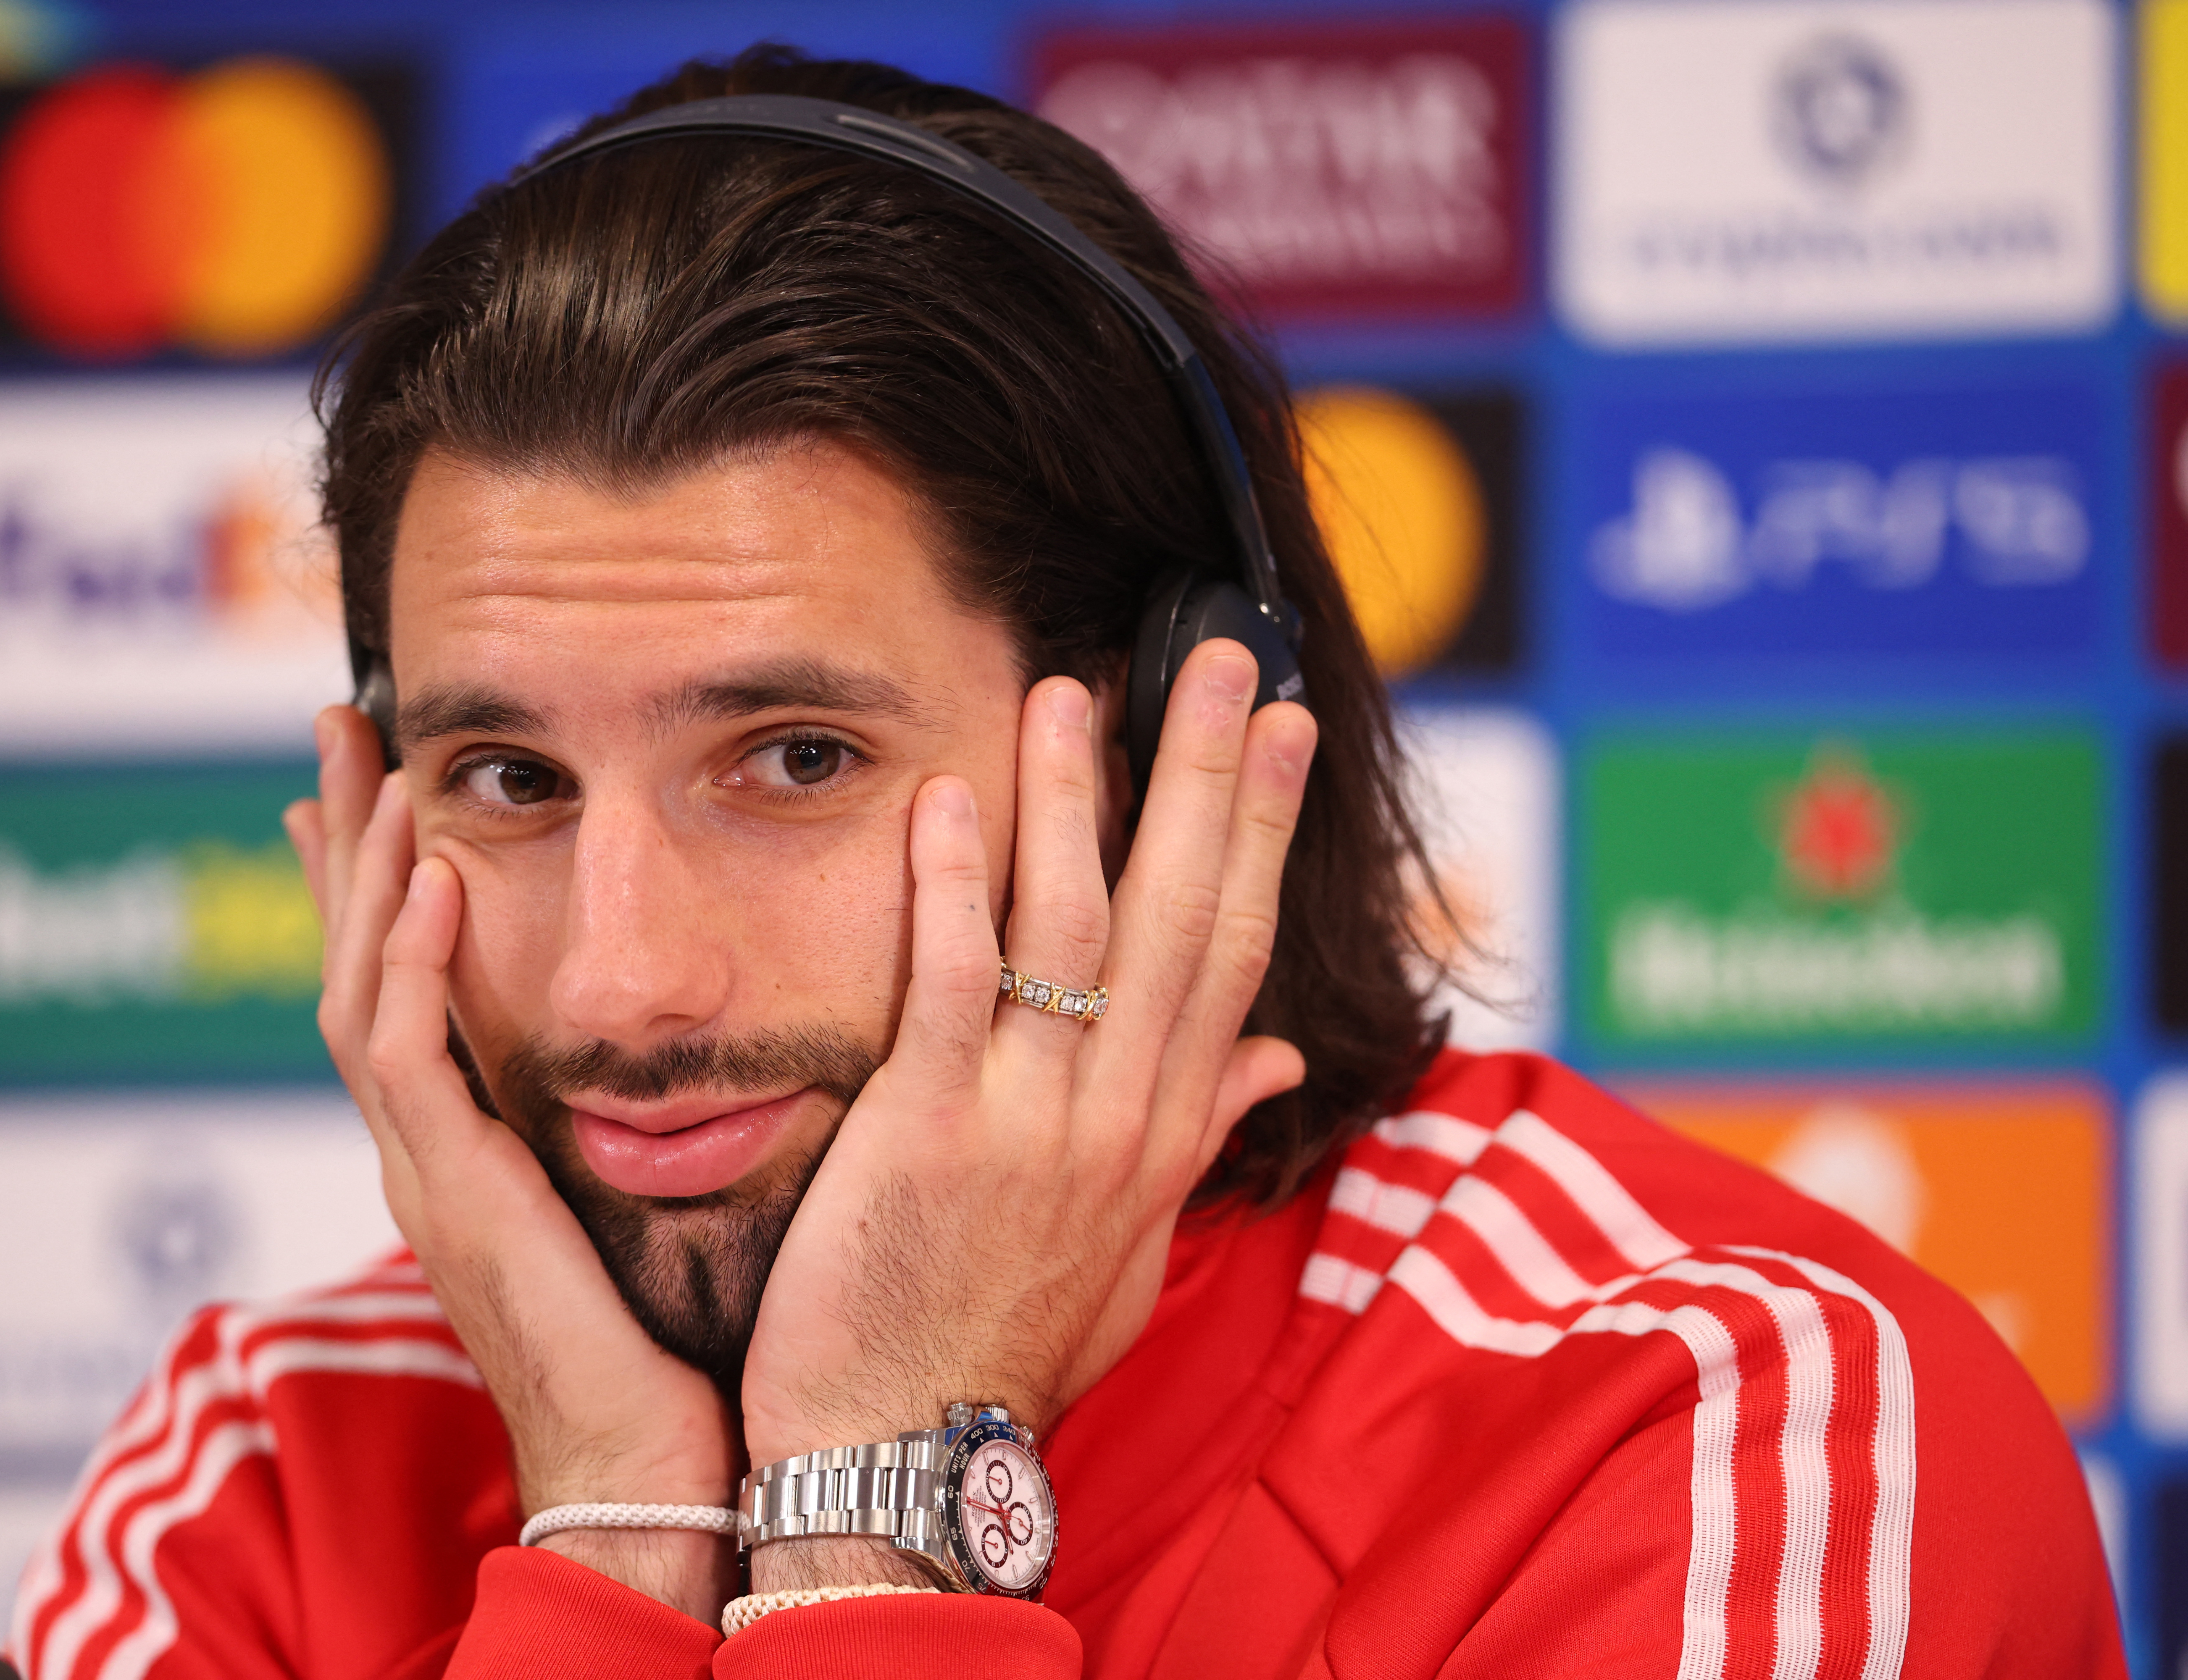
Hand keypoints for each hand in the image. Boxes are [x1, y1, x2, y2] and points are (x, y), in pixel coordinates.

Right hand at [284, 709, 740, 1620]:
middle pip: (361, 963)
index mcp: (472, 1146)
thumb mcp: (640, 1197)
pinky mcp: (454, 1201)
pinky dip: (413, 968)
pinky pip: (410, 1062)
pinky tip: (430, 886)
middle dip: (349, 843)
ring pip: (364, 992)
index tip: (388, 781)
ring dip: (365, 874)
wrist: (655, 1471)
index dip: (384, 880)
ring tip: (376, 767)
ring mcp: (428, 1175)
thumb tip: (689, 1041)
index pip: (406, 981)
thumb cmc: (669, 1347)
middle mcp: (431, 1151)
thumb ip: (637, 1115)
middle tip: (341, 729)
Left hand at [738, 641, 1313, 1491]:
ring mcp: (1030, 1120)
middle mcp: (1119, 1115)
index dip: (1259, 831)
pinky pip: (951, 985)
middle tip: (1220, 661)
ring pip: (1072, 928)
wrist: (910, 1453)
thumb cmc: (1009, 1341)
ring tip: (1072, 687)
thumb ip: (1201, 1133)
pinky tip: (948, 797)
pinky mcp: (930, 1130)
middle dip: (1206, 779)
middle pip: (1181, 915)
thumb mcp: (1134, 1245)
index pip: (1234, 949)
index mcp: (1164, 1132)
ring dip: (1077, 800)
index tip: (1276, 732)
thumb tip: (1277, 1060)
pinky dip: (952, 887)